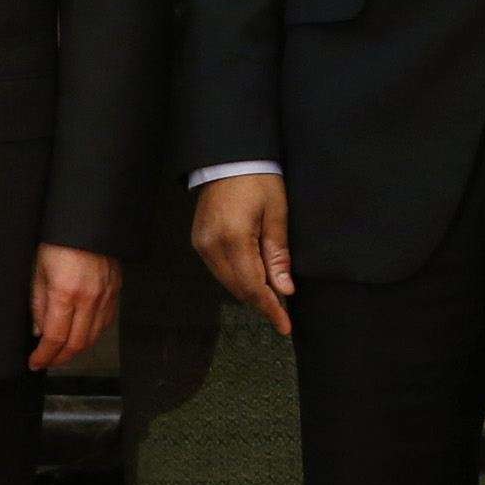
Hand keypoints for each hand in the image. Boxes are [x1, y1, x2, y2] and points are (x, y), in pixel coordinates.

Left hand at [29, 244, 119, 370]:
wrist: (87, 222)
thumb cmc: (59, 242)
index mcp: (65, 293)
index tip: (35, 362)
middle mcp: (89, 298)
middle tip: (47, 362)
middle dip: (60, 358)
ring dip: (78, 349)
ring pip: (94, 336)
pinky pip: (106, 321)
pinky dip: (94, 334)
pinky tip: (83, 334)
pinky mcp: (116, 289)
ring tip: (63, 352)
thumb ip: (39, 305)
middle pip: (77, 343)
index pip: (55, 337)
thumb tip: (40, 331)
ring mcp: (106, 295)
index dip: (44, 355)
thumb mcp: (38, 272)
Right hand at [191, 174, 296, 335]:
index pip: (254, 285)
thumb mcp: (277, 213)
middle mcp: (211, 246)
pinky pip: (219, 270)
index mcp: (233, 239)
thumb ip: (278, 253)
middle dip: (262, 302)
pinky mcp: (199, 242)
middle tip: (284, 313)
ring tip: (274, 296)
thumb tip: (285, 290)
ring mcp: (201, 245)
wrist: (229, 158)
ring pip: (227, 282)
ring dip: (250, 291)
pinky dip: (238, 278)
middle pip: (238, 288)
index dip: (271, 308)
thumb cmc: (259, 180)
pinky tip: (255, 277)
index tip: (285, 326)